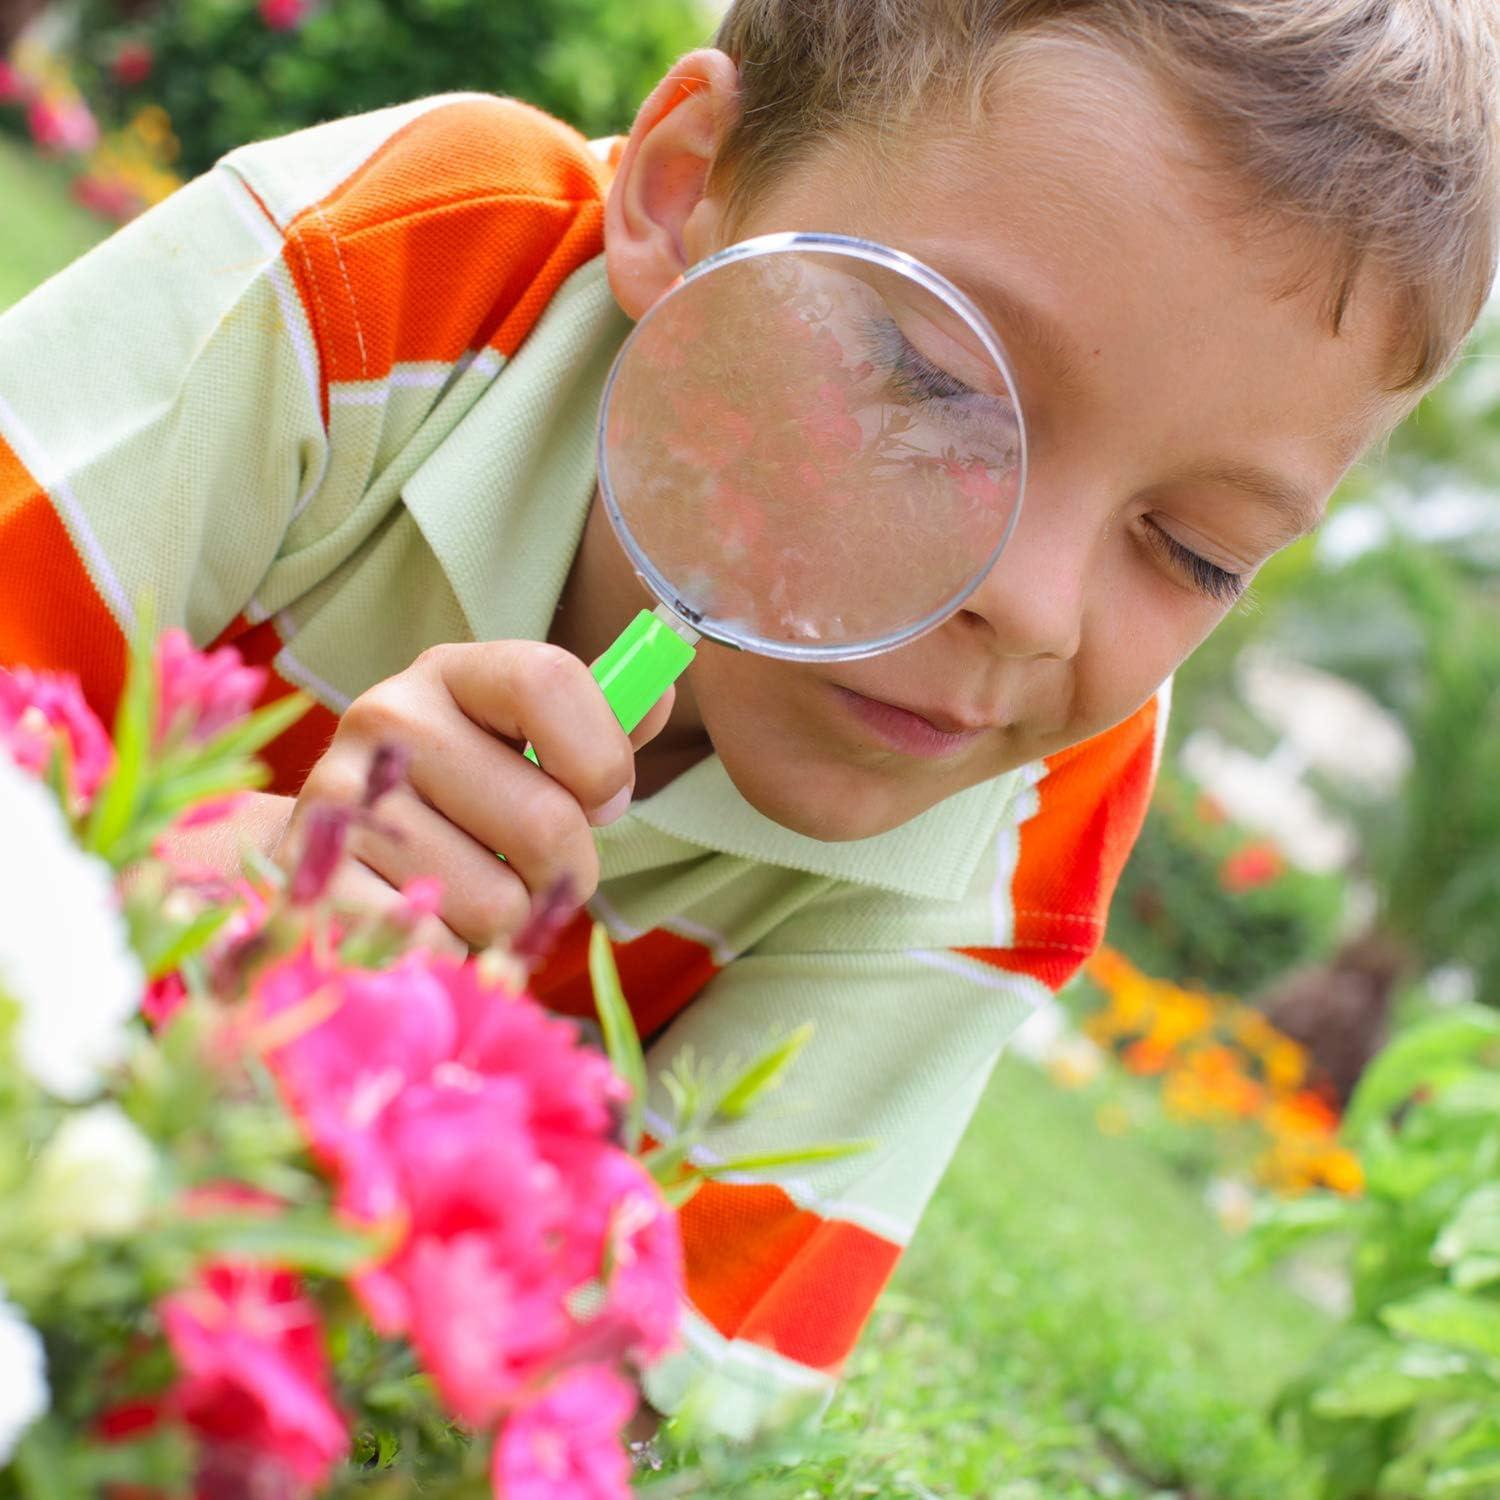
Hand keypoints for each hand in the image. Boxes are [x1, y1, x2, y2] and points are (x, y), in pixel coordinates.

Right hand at [277, 641, 673, 954]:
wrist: (333, 852)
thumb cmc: (462, 800)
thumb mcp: (527, 748)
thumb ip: (601, 728)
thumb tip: (662, 695)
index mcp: (452, 672)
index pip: (550, 680)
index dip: (602, 756)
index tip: (605, 800)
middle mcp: (387, 717)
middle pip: (545, 821)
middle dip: (567, 869)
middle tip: (535, 870)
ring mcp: (341, 799)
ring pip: (498, 902)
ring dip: (508, 920)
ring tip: (469, 892)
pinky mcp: (316, 882)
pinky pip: (440, 950)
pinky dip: (454, 957)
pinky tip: (426, 923)